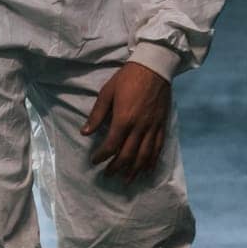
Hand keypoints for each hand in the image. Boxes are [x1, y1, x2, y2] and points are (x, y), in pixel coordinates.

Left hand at [82, 61, 172, 182]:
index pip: (111, 146)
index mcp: (123, 119)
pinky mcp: (162, 125)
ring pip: (144, 156)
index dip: (101, 156)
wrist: (153, 67)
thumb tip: (85, 133)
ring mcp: (152, 127)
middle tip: (108, 174)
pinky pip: (158, 148)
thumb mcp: (107, 92)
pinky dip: (152, 161)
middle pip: (128, 155)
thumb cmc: (127, 78)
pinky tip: (147, 169)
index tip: (94, 161)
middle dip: (116, 168)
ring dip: (134, 170)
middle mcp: (139, 127)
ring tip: (126, 180)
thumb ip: (97, 115)